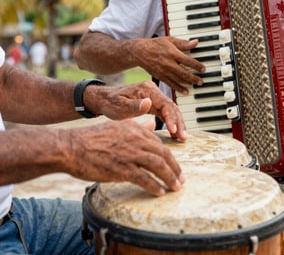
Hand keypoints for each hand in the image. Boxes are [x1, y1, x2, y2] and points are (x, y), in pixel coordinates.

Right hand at [64, 119, 184, 195]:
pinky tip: (159, 192)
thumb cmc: (91, 139)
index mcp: (135, 130)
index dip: (169, 156)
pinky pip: (144, 178)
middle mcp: (135, 140)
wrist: (70, 147)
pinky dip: (154, 186)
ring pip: (157, 166)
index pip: (159, 144)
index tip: (174, 166)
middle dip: (175, 168)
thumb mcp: (117, 126)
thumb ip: (136, 126)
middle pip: (163, 154)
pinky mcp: (121, 169)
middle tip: (181, 179)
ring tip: (175, 187)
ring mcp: (129, 154)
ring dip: (169, 178)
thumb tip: (151, 124)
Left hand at [84, 81, 185, 139]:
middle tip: (182, 137)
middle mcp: (153, 92)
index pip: (165, 104)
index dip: (171, 118)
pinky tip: (174, 133)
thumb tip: (148, 103)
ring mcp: (154, 98)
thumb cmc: (110, 103)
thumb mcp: (120, 106)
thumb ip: (134, 106)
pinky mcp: (153, 104)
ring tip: (182, 137)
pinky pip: (165, 113)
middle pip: (171, 107)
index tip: (174, 131)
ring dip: (177, 123)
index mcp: (147, 89)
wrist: (102, 100)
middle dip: (178, 122)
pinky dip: (171, 123)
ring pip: (171, 110)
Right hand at [130, 36, 205, 93]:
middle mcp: (168, 64)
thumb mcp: (170, 40)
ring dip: (188, 83)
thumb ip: (183, 43)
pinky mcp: (160, 77)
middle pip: (184, 73)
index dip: (197, 66)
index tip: (203, 69)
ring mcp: (164, 71)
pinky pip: (171, 84)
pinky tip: (185, 91)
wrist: (140, 52)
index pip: (188, 61)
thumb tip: (195, 42)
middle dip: (194, 78)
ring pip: (178, 80)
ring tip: (196, 84)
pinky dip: (179, 88)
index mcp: (172, 53)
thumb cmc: (155, 45)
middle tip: (201, 81)